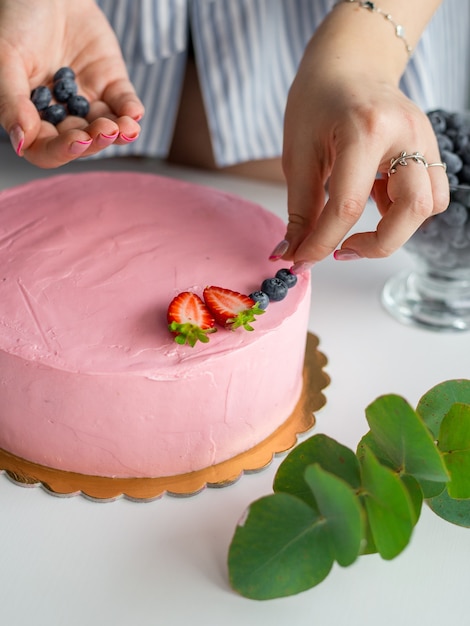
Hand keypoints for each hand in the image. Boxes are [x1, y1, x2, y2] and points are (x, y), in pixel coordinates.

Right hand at [0, 0, 143, 167]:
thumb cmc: (17, 19)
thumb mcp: (6, 58)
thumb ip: (11, 101)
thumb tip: (21, 143)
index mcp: (31, 116)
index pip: (47, 149)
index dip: (62, 151)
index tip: (77, 140)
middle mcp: (61, 114)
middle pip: (81, 143)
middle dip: (94, 141)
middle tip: (105, 131)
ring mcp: (88, 100)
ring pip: (105, 128)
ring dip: (117, 133)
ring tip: (124, 128)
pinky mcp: (111, 83)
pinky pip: (124, 104)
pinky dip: (131, 111)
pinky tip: (134, 115)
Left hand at [282, 38, 448, 267]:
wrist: (348, 65)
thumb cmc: (316, 103)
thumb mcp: (298, 156)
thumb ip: (300, 210)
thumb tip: (293, 254)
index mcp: (364, 129)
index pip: (348, 205)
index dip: (322, 243)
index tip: (301, 261)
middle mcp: (406, 133)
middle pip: (413, 209)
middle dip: (376, 245)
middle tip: (341, 251)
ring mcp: (425, 138)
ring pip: (430, 205)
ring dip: (395, 229)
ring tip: (359, 221)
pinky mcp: (430, 147)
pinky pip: (430, 194)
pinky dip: (403, 211)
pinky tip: (375, 200)